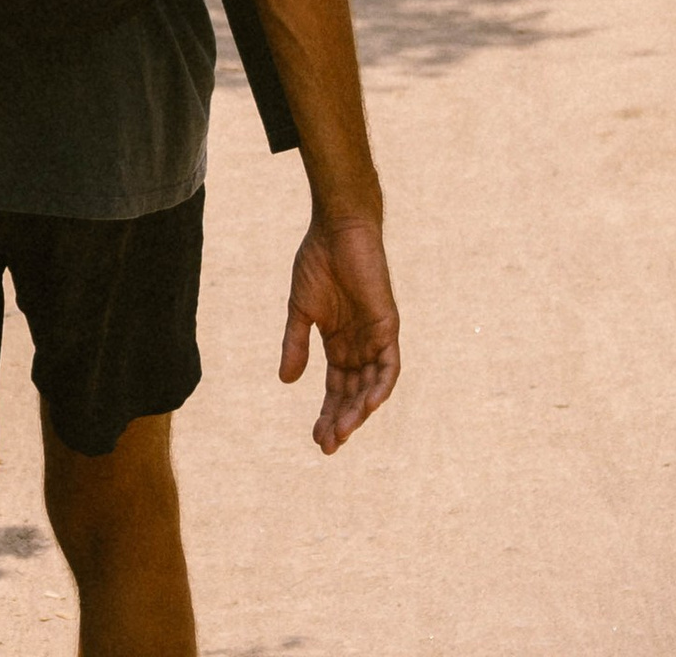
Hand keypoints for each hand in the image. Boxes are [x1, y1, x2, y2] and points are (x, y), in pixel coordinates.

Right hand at [281, 209, 399, 452]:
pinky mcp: (388, 328)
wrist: (337, 230)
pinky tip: (367, 405)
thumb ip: (296, 343)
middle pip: (352, 395)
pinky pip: (389, 366)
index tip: (316, 439)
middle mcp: (359, 347)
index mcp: (338, 344)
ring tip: (342, 432)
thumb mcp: (300, 309)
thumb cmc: (317, 262)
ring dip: (358, 411)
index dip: (328, 414)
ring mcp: (375, 339)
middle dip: (341, 421)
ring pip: (371, 387)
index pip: (336, 389)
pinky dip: (380, 387)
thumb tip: (286, 382)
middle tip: (327, 444)